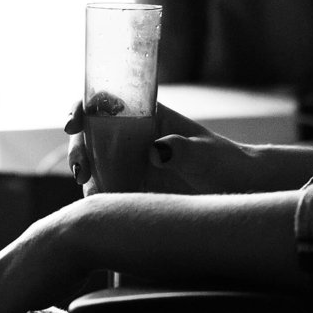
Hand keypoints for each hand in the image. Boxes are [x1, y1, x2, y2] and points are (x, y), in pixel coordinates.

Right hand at [62, 101, 257, 194]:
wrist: (238, 192)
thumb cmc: (225, 163)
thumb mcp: (207, 154)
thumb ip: (183, 150)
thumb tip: (155, 150)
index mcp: (149, 116)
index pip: (108, 103)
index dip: (83, 108)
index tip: (74, 122)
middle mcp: (134, 137)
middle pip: (91, 135)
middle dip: (78, 148)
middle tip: (81, 169)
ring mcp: (130, 163)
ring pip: (93, 163)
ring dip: (83, 174)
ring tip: (90, 192)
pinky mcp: (131, 190)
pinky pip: (104, 191)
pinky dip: (95, 199)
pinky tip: (97, 209)